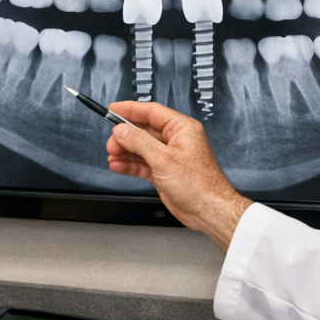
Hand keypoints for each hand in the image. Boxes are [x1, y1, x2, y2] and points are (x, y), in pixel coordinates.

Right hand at [104, 101, 252, 250]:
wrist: (207, 210)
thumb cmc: (199, 185)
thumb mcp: (164, 159)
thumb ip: (139, 142)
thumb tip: (122, 130)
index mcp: (182, 129)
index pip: (151, 112)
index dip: (130, 109)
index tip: (113, 109)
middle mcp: (176, 140)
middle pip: (144, 130)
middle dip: (125, 136)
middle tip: (112, 142)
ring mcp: (169, 157)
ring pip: (141, 148)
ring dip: (125, 151)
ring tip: (112, 155)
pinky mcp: (164, 172)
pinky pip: (142, 163)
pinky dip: (129, 164)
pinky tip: (118, 165)